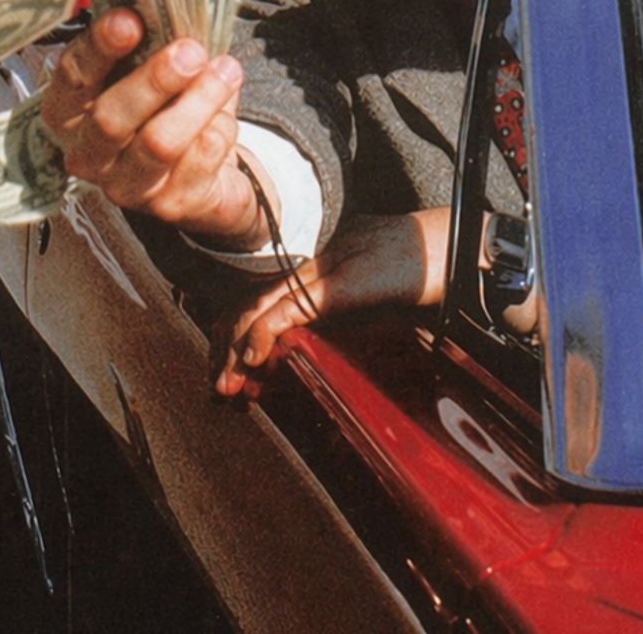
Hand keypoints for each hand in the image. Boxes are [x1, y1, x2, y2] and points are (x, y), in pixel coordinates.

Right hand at [39, 8, 263, 242]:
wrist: (202, 171)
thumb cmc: (164, 106)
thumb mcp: (149, 70)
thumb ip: (150, 43)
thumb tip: (169, 5)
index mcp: (69, 112)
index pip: (72, 77)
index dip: (99, 47)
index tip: (131, 20)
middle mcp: (87, 154)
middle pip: (111, 119)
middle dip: (154, 80)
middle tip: (190, 51)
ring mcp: (124, 186)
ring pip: (159, 143)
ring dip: (198, 100)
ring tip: (225, 69)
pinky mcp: (167, 207)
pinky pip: (198, 161)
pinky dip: (220, 128)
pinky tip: (227, 112)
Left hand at [212, 208, 450, 397]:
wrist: (424, 255)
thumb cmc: (392, 278)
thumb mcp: (347, 306)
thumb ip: (316, 319)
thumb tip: (282, 352)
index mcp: (297, 275)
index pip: (250, 304)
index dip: (230, 337)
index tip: (224, 372)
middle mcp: (294, 272)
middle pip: (242, 308)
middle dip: (224, 352)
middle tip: (218, 387)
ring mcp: (306, 277)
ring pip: (253, 312)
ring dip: (234, 353)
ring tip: (228, 383)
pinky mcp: (323, 288)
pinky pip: (282, 312)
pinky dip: (261, 337)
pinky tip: (254, 359)